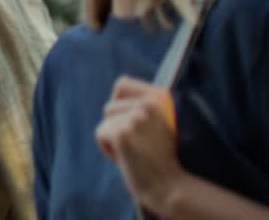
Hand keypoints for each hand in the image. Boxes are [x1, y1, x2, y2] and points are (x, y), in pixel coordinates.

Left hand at [95, 75, 184, 214]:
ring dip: (113, 138)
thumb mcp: (159, 119)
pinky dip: (108, 148)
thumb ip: (142, 101)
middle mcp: (150, 102)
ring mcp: (136, 117)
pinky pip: (101, 133)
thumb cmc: (158, 154)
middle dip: (117, 125)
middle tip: (139, 143)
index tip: (137, 124)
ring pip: (105, 120)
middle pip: (110, 105)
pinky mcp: (123, 133)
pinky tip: (126, 158)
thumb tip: (120, 83)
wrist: (168, 186)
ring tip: (134, 150)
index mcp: (161, 95)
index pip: (121, 84)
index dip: (121, 105)